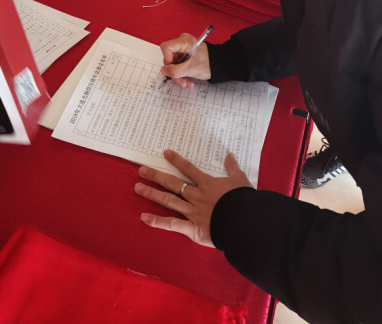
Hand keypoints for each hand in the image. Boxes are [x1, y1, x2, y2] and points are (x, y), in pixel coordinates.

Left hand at [135, 150, 252, 246]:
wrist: (244, 221)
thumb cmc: (243, 200)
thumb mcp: (240, 180)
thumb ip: (233, 168)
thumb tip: (230, 155)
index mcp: (207, 184)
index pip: (189, 169)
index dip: (176, 160)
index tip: (164, 153)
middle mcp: (196, 196)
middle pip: (173, 183)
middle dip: (156, 176)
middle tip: (141, 170)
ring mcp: (192, 211)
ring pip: (168, 200)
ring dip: (152, 194)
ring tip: (137, 188)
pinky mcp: (192, 228)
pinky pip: (172, 224)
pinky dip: (157, 221)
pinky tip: (144, 217)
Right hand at [160, 33, 210, 88]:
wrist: (220, 65)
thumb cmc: (208, 64)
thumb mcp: (191, 69)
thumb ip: (174, 71)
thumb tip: (163, 71)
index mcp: (184, 41)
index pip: (166, 47)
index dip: (167, 59)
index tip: (173, 69)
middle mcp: (182, 43)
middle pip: (169, 58)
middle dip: (175, 72)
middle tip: (182, 82)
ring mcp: (183, 50)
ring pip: (173, 63)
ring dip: (179, 75)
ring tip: (187, 83)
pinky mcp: (185, 56)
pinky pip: (178, 65)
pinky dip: (182, 73)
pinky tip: (189, 81)